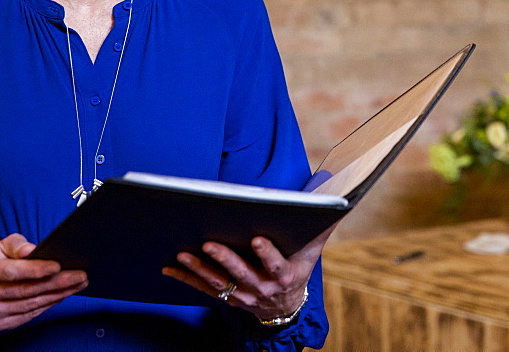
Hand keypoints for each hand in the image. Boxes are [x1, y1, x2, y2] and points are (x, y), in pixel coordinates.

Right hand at [0, 233, 87, 330]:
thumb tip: (31, 250)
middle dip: (56, 283)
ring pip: (31, 304)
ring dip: (58, 295)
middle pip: (26, 290)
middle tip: (80, 275)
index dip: (36, 269)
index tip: (58, 266)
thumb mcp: (4, 245)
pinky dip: (49, 304)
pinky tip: (63, 294)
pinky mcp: (0, 323)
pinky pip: (30, 315)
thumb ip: (18, 245)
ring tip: (78, 284)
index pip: (12, 271)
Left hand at [162, 224, 334, 321]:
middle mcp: (262, 288)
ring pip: (219, 283)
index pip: (275, 264)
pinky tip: (169, 268)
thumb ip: (322, 229)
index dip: (267, 253)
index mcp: (284, 276)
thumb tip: (339, 202)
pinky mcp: (227, 297)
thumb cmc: (299, 269)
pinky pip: (204, 289)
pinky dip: (186, 279)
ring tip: (183, 254)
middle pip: (242, 273)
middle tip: (209, 243)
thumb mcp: (312, 253)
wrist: (286, 307)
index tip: (258, 238)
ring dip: (199, 269)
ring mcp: (243, 295)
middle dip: (225, 258)